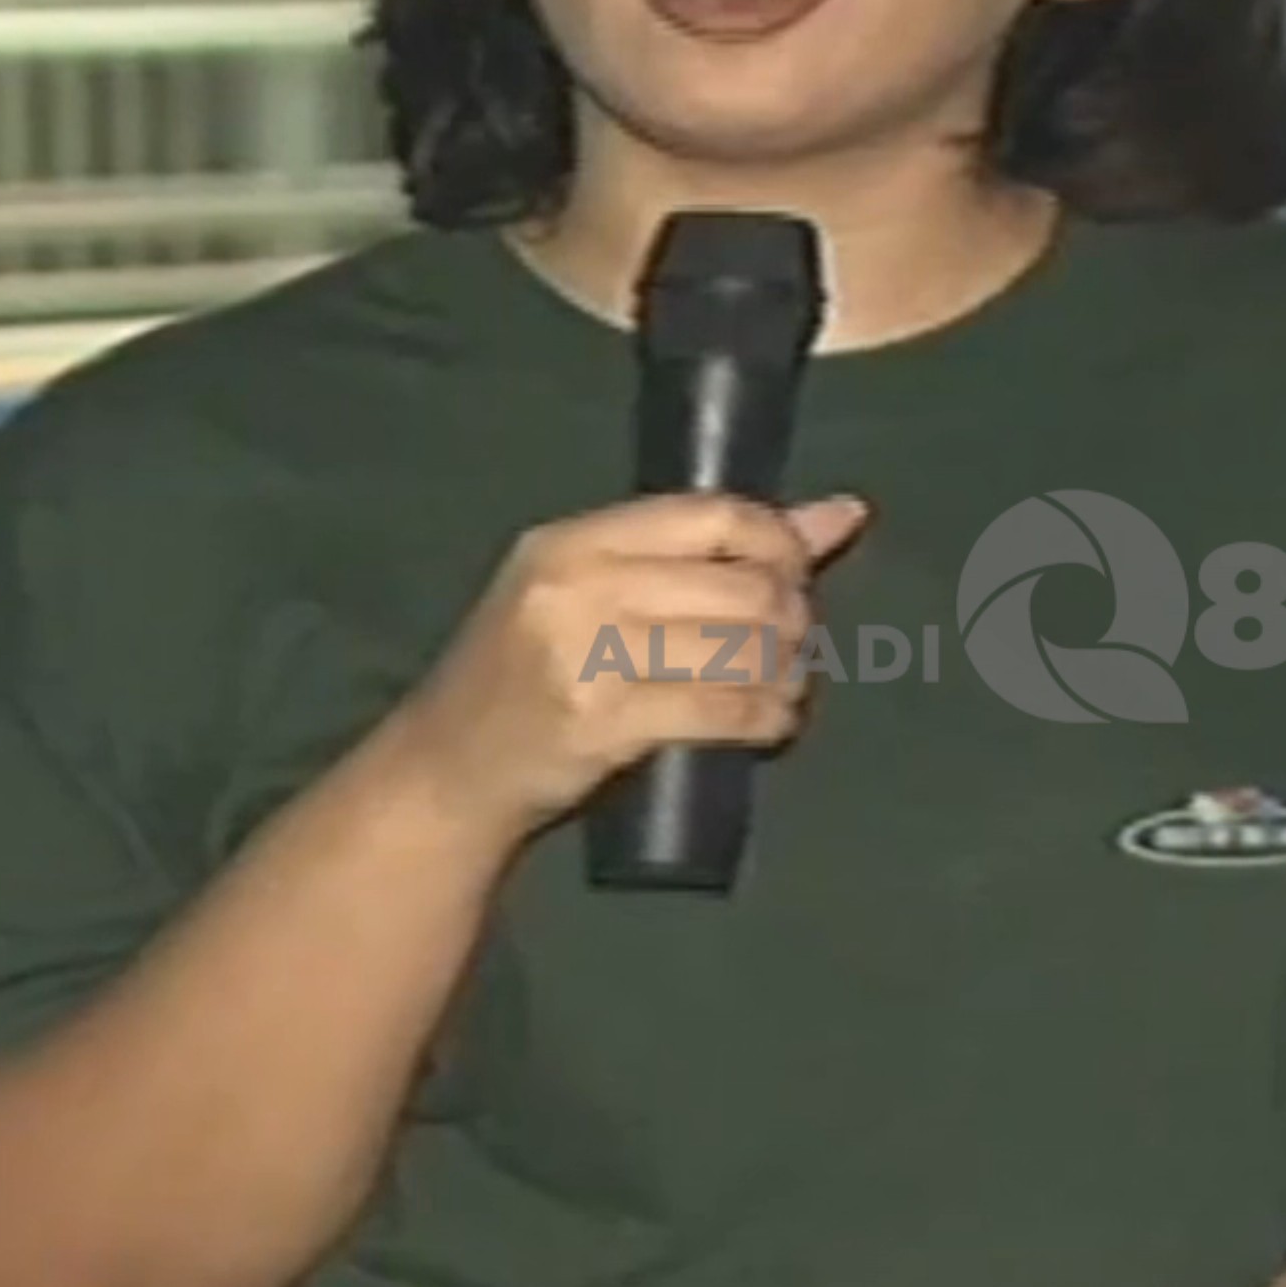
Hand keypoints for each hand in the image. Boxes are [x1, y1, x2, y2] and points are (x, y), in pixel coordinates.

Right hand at [381, 491, 873, 847]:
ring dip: (786, 672)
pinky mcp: (603, 726)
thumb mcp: (594, 594)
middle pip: (737, 582)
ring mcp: (587, 656)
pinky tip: (771, 725)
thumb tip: (841, 514)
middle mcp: (578, 586)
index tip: (801, 574)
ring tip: (787, 687)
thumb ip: (703, 554)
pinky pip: (721, 709)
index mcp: (572, 540)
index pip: (712, 515)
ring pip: (738, 647)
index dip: (780, 542)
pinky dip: (766, 718)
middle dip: (792, 615)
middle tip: (796, 644)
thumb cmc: (527, 675)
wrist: (444, 772)